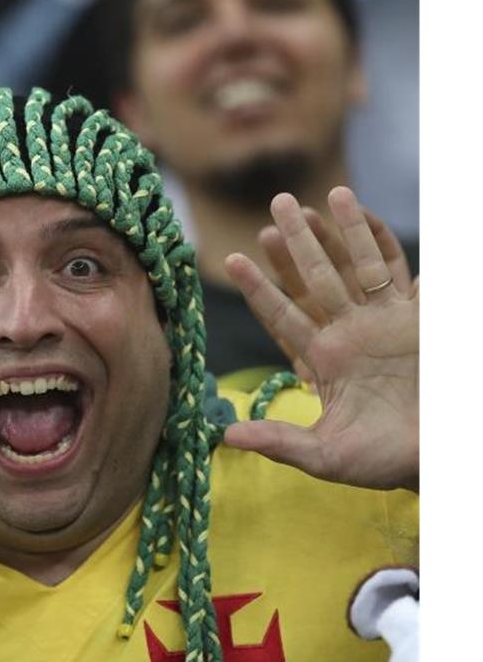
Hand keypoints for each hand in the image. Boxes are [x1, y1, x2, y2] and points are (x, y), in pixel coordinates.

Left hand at [222, 187, 417, 491]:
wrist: (438, 455)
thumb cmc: (382, 460)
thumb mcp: (325, 455)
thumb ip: (279, 442)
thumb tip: (224, 436)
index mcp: (323, 360)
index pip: (283, 316)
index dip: (259, 289)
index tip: (232, 259)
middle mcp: (349, 334)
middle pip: (316, 279)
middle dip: (295, 244)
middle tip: (275, 206)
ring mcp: (384, 321)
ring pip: (353, 267)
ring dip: (335, 233)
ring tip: (312, 201)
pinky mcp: (418, 317)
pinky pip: (396, 270)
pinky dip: (381, 241)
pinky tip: (363, 213)